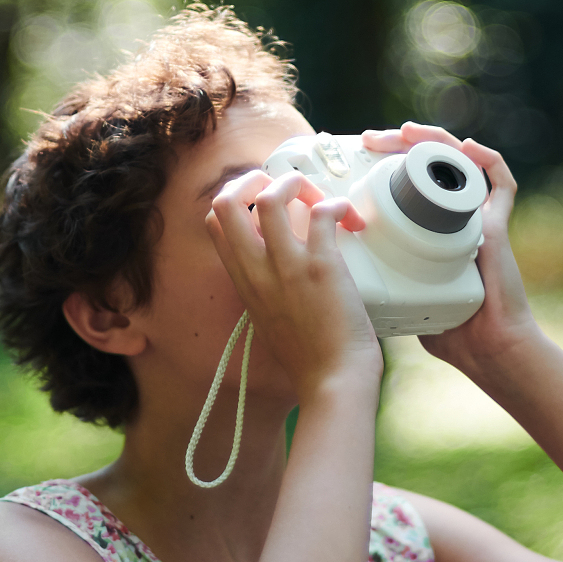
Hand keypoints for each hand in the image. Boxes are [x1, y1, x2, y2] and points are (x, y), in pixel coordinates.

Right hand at [206, 169, 381, 401]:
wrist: (332, 382)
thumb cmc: (309, 358)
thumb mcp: (269, 318)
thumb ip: (266, 288)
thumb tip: (281, 266)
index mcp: (244, 282)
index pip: (213, 222)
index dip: (235, 198)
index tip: (261, 200)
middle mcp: (257, 270)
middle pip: (224, 201)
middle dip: (253, 179)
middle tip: (283, 188)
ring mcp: (287, 266)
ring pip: (271, 197)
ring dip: (296, 184)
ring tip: (316, 198)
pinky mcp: (322, 267)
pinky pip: (322, 213)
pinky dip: (337, 205)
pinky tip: (348, 218)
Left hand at [360, 123, 536, 377]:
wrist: (486, 349)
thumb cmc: (451, 332)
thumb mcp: (402, 297)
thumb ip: (382, 281)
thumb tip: (345, 275)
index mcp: (430, 230)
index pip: (407, 182)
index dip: (383, 164)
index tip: (353, 159)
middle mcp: (454, 218)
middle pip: (429, 165)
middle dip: (399, 145)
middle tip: (370, 140)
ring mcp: (478, 219)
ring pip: (461, 164)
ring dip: (434, 140)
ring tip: (406, 132)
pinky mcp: (499, 226)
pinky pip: (502, 185)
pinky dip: (489, 161)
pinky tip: (469, 148)